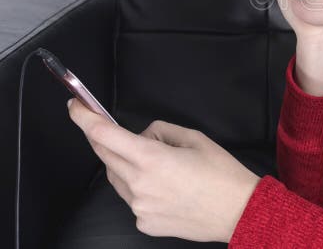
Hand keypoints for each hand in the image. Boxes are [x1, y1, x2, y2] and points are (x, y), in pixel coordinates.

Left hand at [66, 98, 260, 242]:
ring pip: (116, 177)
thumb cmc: (222, 174)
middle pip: (104, 155)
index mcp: (151, 158)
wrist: (239, 212)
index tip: (75, 107)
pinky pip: (131, 198)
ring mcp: (139, 206)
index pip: (103, 135)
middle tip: (117, 131)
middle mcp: (138, 184)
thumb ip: (162, 132)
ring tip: (159, 164)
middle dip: (104, 139)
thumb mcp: (195, 138)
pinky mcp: (144, 222)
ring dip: (125, 164)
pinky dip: (139, 187)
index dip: (84, 118)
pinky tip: (166, 188)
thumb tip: (144, 135)